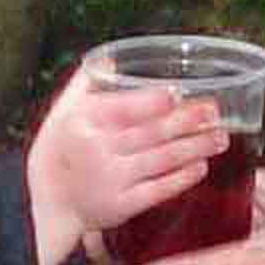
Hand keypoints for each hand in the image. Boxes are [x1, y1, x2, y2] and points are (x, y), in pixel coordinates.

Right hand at [25, 66, 226, 264]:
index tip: (180, 93)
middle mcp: (98, 150)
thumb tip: (112, 59)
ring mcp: (112, 180)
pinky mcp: (122, 206)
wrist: (45, 206)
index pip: (126, 107)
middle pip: (152, 131)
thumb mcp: (61, 114)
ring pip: (162, 159)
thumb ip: (85, 84)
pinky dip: (182, 178)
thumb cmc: (56, 154)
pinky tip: (201, 167)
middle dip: (188, 120)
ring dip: (195, 147)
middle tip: (214, 111)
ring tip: (219, 137)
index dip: (155, 100)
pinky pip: (159, 190)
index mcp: (84, 122)